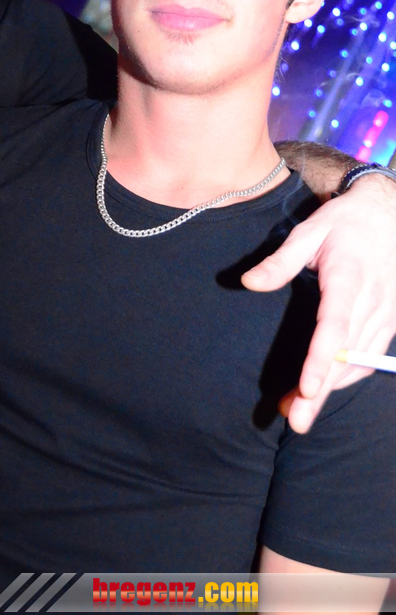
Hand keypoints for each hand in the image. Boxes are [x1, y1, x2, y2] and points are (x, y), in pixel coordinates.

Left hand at [241, 174, 395, 432]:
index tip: (306, 388)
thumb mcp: (309, 231)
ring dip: (331, 388)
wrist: (389, 211)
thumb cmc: (344, 222)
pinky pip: (369, 356)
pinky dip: (347, 375)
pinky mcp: (390, 320)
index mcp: (349, 278)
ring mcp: (386, 313)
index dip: (321, 359)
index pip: (335, 327)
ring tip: (297, 410)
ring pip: (359, 361)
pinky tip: (324, 387)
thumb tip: (248, 283)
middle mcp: (372, 301)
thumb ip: (280, 261)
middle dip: (321, 391)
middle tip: (294, 420)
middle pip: (346, 355)